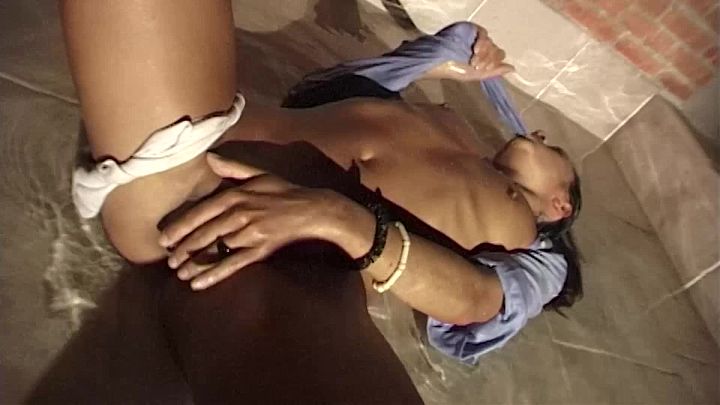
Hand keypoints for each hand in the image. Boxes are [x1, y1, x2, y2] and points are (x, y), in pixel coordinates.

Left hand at [159, 153, 361, 289]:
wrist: (313, 209)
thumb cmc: (285, 191)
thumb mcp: (259, 174)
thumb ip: (232, 167)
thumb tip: (209, 157)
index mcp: (236, 195)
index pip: (201, 212)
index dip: (180, 226)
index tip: (164, 238)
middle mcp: (240, 214)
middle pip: (204, 233)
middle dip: (183, 248)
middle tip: (168, 260)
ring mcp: (250, 233)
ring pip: (215, 249)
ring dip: (195, 263)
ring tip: (178, 273)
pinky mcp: (260, 250)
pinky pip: (233, 264)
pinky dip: (213, 275)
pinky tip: (197, 284)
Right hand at [426, 24, 513, 81]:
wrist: (439, 61)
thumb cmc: (454, 70)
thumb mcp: (476, 75)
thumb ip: (495, 72)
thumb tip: (512, 69)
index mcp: (484, 58)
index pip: (498, 57)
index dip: (494, 63)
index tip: (483, 69)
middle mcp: (482, 48)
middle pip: (496, 50)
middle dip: (488, 60)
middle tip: (476, 65)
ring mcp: (477, 38)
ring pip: (491, 42)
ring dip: (484, 53)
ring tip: (473, 60)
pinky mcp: (472, 30)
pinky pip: (484, 33)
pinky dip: (482, 42)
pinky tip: (475, 49)